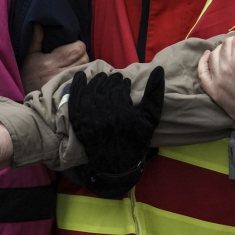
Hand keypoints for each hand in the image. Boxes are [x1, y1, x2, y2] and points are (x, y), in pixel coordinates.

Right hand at [20, 25, 88, 92]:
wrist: (28, 97)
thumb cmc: (28, 74)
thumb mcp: (29, 55)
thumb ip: (36, 39)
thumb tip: (38, 24)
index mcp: (51, 62)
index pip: (77, 49)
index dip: (77, 45)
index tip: (71, 45)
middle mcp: (60, 73)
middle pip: (84, 58)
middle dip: (81, 54)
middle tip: (73, 54)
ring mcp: (66, 83)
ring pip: (86, 67)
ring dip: (83, 63)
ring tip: (74, 63)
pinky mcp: (70, 90)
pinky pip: (84, 77)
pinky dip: (83, 73)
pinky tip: (75, 72)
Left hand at [69, 68, 163, 195]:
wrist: (118, 165)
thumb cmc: (136, 140)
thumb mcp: (150, 119)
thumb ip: (154, 93)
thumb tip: (159, 69)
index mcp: (122, 112)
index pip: (119, 87)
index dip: (123, 83)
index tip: (125, 83)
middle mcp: (103, 113)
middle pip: (105, 87)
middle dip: (111, 80)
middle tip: (116, 79)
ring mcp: (88, 118)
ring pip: (90, 90)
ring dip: (97, 81)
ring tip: (103, 79)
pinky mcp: (78, 122)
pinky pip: (75, 98)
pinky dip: (77, 85)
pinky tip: (80, 76)